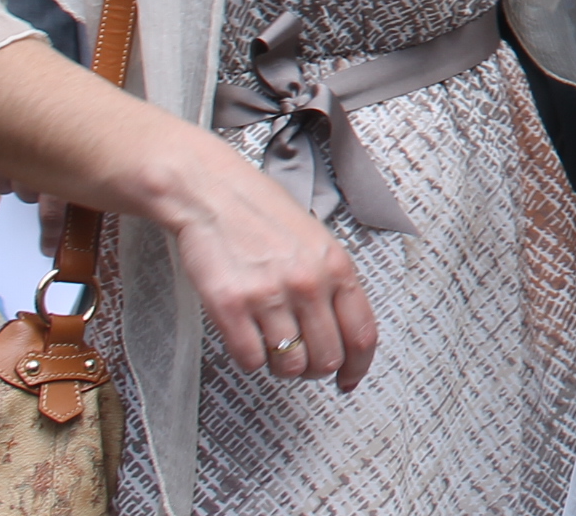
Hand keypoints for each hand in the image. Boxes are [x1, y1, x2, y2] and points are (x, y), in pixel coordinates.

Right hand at [164, 148, 378, 390]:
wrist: (213, 194)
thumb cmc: (264, 215)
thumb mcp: (317, 242)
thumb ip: (334, 284)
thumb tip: (344, 332)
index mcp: (338, 267)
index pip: (362, 335)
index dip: (358, 367)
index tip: (349, 380)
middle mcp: (309, 284)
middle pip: (327, 358)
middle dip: (316, 369)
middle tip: (302, 361)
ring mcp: (270, 296)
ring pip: (289, 366)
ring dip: (281, 367)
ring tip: (273, 347)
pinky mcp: (231, 307)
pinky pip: (250, 360)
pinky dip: (250, 359)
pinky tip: (247, 338)